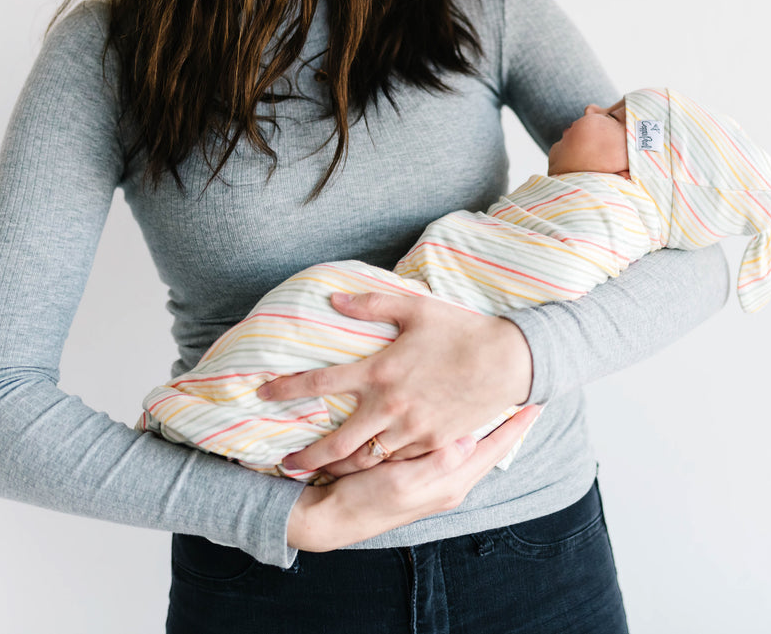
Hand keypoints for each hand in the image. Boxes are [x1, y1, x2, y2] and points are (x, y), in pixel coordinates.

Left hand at [257, 291, 532, 476]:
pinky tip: (370, 467)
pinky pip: (399, 459)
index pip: (320, 381)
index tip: (262, 393)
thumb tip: (335, 299)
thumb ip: (372, 303)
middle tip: (286, 463)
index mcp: (379, 371)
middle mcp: (390, 406)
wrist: (508, 361)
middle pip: (336, 442)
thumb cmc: (461, 330)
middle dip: (306, 457)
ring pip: (366, 458)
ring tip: (323, 471)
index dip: (285, 389)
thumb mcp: (416, 308)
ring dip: (340, 467)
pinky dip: (380, 465)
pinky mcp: (433, 443)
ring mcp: (412, 429)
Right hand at [287, 404, 541, 551]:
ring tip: (501, 401)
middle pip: (490, 448)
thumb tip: (468, 441)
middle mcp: (450, 482)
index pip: (494, 450)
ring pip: (473, 447)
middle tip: (525, 395)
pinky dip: (465, 432)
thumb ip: (436, 464)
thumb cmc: (365, 500)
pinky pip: (454, 449)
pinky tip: (463, 418)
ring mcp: (437, 480)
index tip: (536, 403)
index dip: (515, 427)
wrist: (333, 518)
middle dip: (509, 425)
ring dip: (488, 426)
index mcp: (450, 483)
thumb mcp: (401, 484)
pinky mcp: (421, 474)